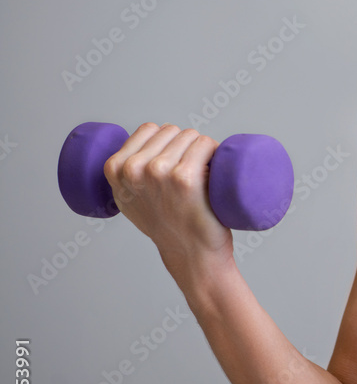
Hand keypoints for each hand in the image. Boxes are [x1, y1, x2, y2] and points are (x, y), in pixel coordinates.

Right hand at [103, 122, 234, 285]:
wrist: (191, 254)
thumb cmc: (167, 225)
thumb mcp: (130, 200)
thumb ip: (125, 175)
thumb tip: (132, 152)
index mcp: (115, 168)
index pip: (149, 129)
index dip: (167, 142)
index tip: (173, 164)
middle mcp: (134, 169)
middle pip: (171, 131)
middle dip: (184, 146)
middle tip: (188, 176)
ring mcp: (158, 171)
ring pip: (190, 136)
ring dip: (201, 150)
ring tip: (199, 178)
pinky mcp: (184, 177)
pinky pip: (206, 144)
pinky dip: (215, 152)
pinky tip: (214, 170)